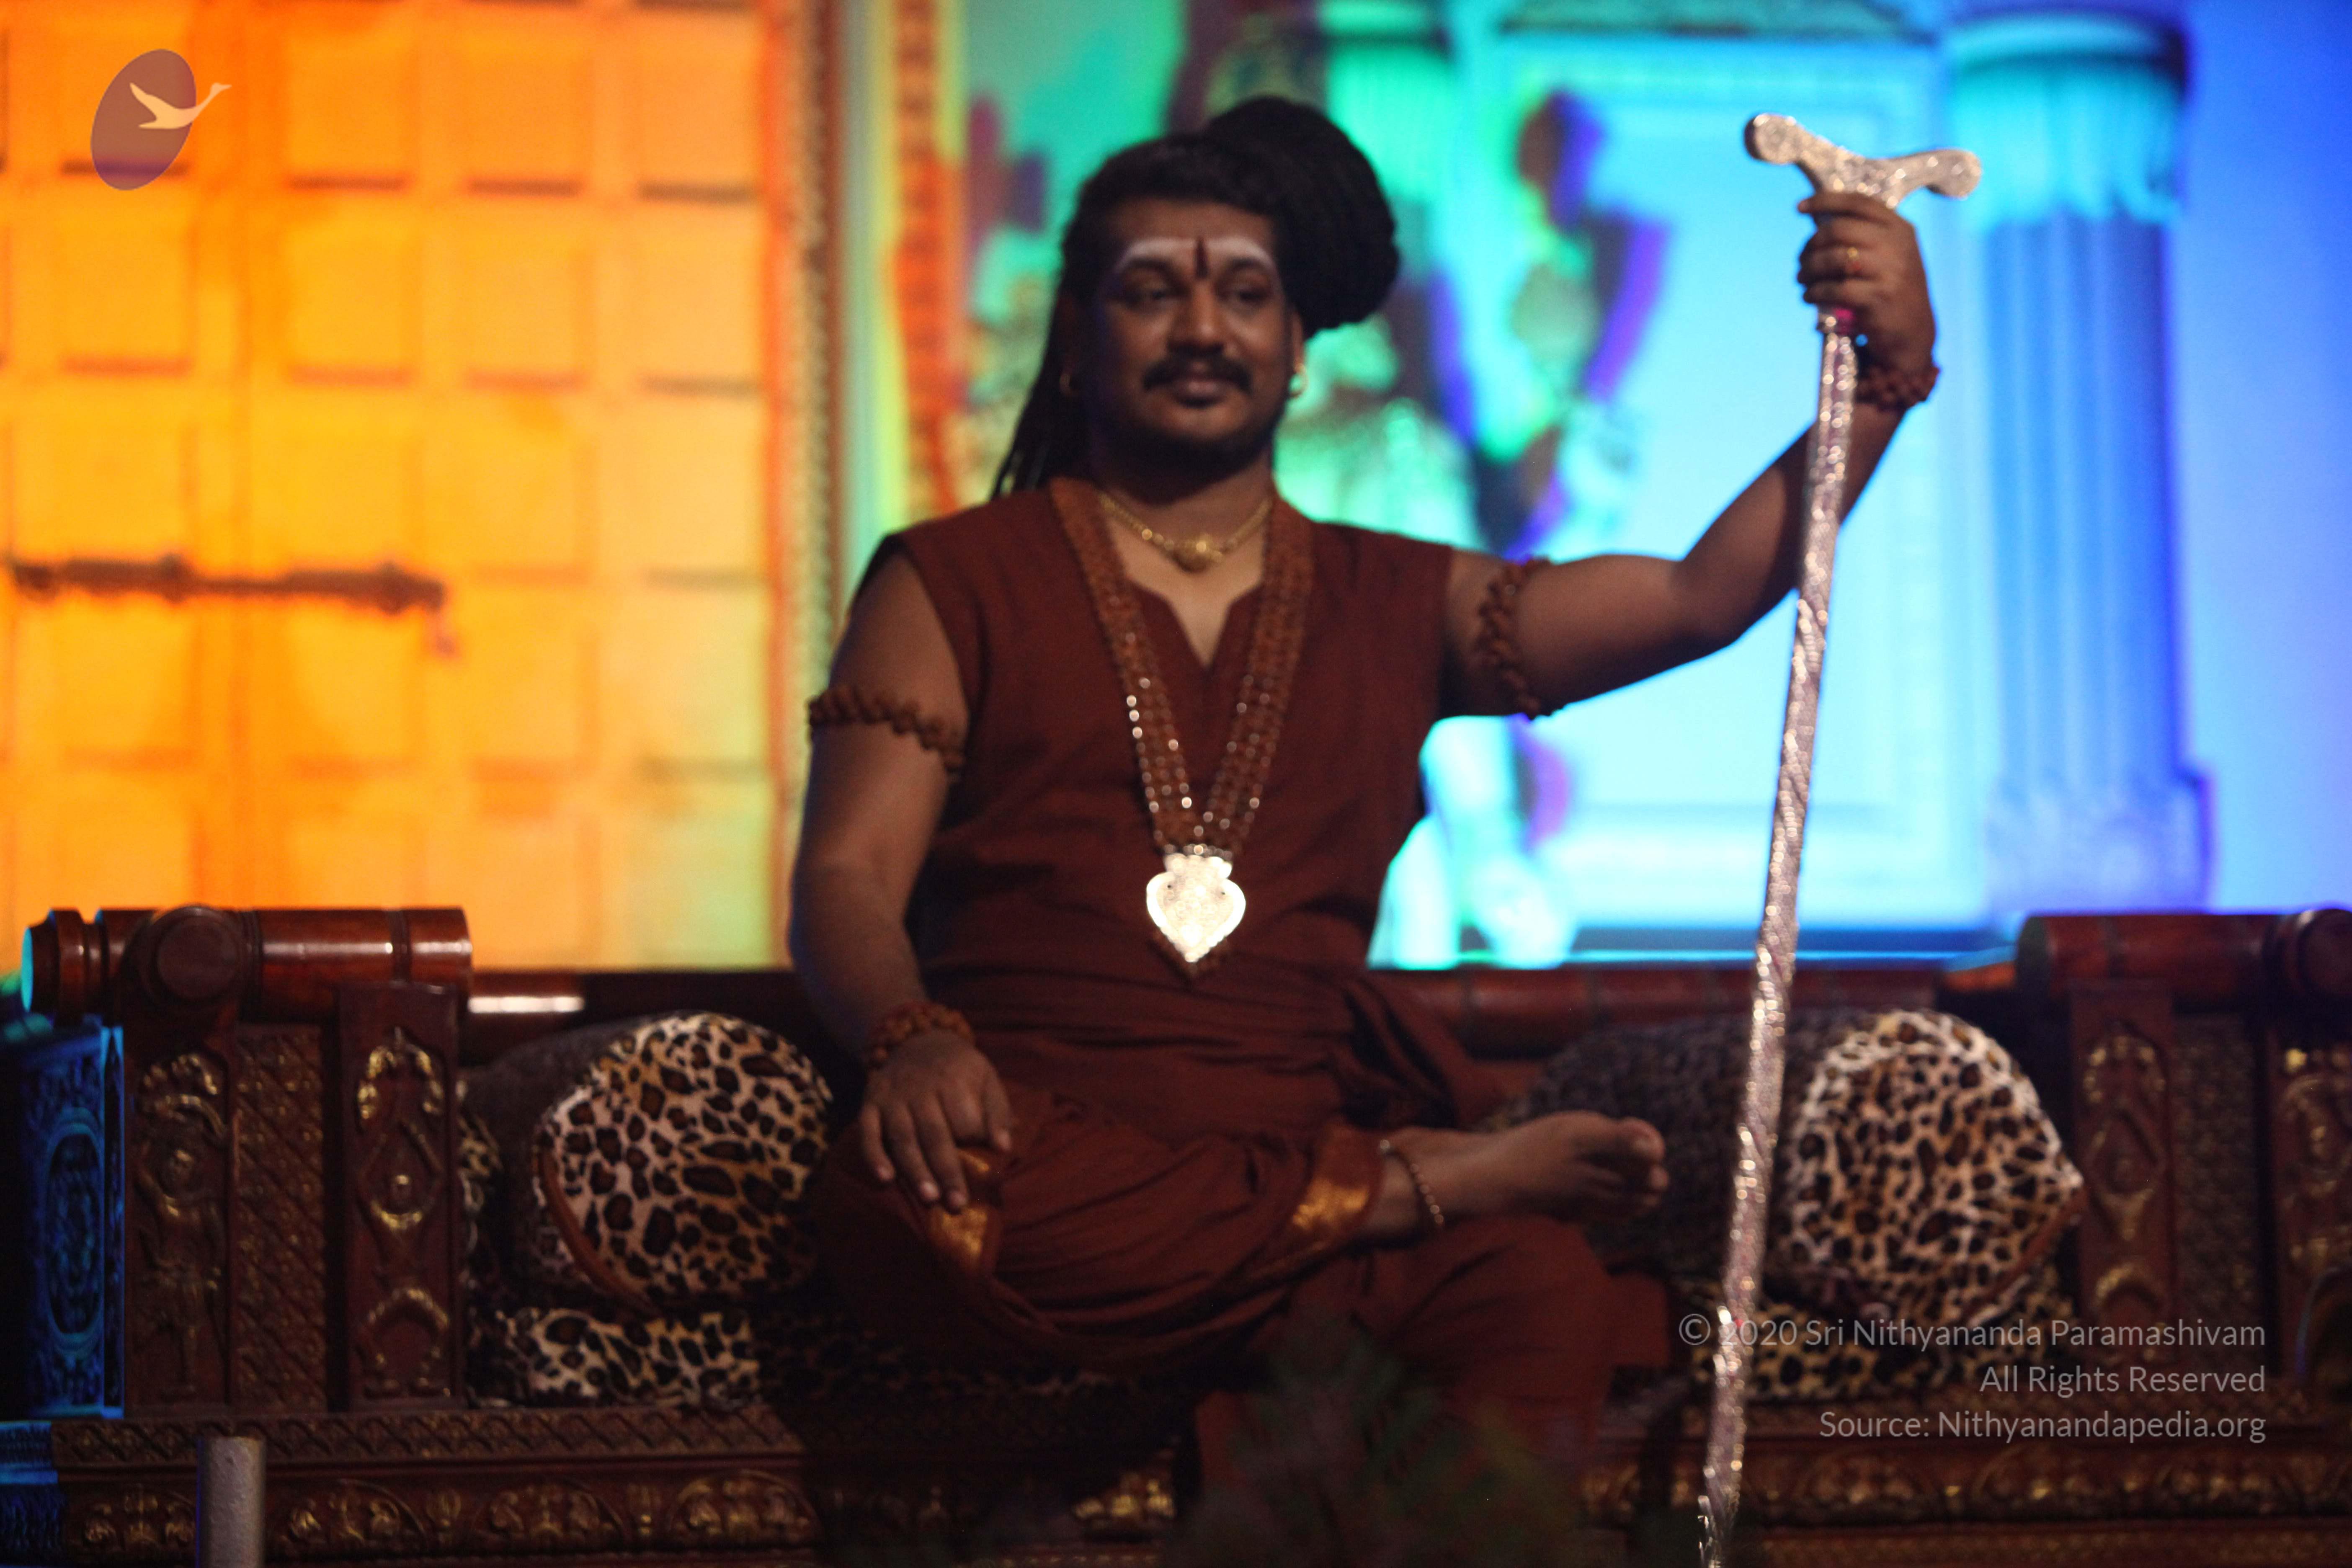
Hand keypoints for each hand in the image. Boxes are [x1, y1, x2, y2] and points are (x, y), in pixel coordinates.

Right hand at [856, 1030, 1013, 1211]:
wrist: (917, 1040)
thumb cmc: (960, 1069)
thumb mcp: (986, 1077)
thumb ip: (998, 1112)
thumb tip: (1004, 1148)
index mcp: (954, 1078)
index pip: (966, 1119)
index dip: (974, 1142)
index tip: (983, 1162)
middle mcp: (921, 1087)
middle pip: (935, 1134)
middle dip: (947, 1171)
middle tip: (957, 1204)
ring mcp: (892, 1097)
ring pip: (903, 1138)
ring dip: (915, 1170)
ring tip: (929, 1199)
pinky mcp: (870, 1104)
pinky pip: (868, 1133)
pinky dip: (874, 1157)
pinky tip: (885, 1180)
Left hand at [1795, 192, 1934, 373]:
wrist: (1913, 333)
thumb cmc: (1892, 289)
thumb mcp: (1890, 255)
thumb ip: (1865, 236)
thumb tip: (1819, 221)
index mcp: (1900, 228)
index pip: (1859, 203)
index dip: (1825, 201)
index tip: (1799, 207)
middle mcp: (1897, 245)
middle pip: (1839, 230)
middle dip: (1811, 244)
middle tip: (1800, 260)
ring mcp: (1890, 272)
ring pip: (1833, 259)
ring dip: (1808, 269)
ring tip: (1801, 279)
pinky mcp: (1878, 299)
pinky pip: (1834, 289)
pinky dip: (1814, 292)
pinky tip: (1808, 296)